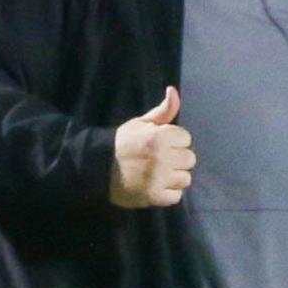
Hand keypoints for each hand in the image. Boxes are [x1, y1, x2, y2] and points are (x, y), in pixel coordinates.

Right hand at [109, 86, 195, 207]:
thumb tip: (174, 91)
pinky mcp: (155, 197)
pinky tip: (157, 186)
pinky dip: (168, 193)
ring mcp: (160, 179)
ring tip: (159, 174)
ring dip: (175, 177)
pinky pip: (176, 196)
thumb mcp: (141, 123)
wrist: (99, 167)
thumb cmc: (123, 142)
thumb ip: (163, 111)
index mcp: (160, 137)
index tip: (161, 144)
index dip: (174, 141)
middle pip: (189, 159)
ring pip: (186, 178)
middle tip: (161, 159)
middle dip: (177, 158)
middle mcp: (163, 158)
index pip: (186, 138)